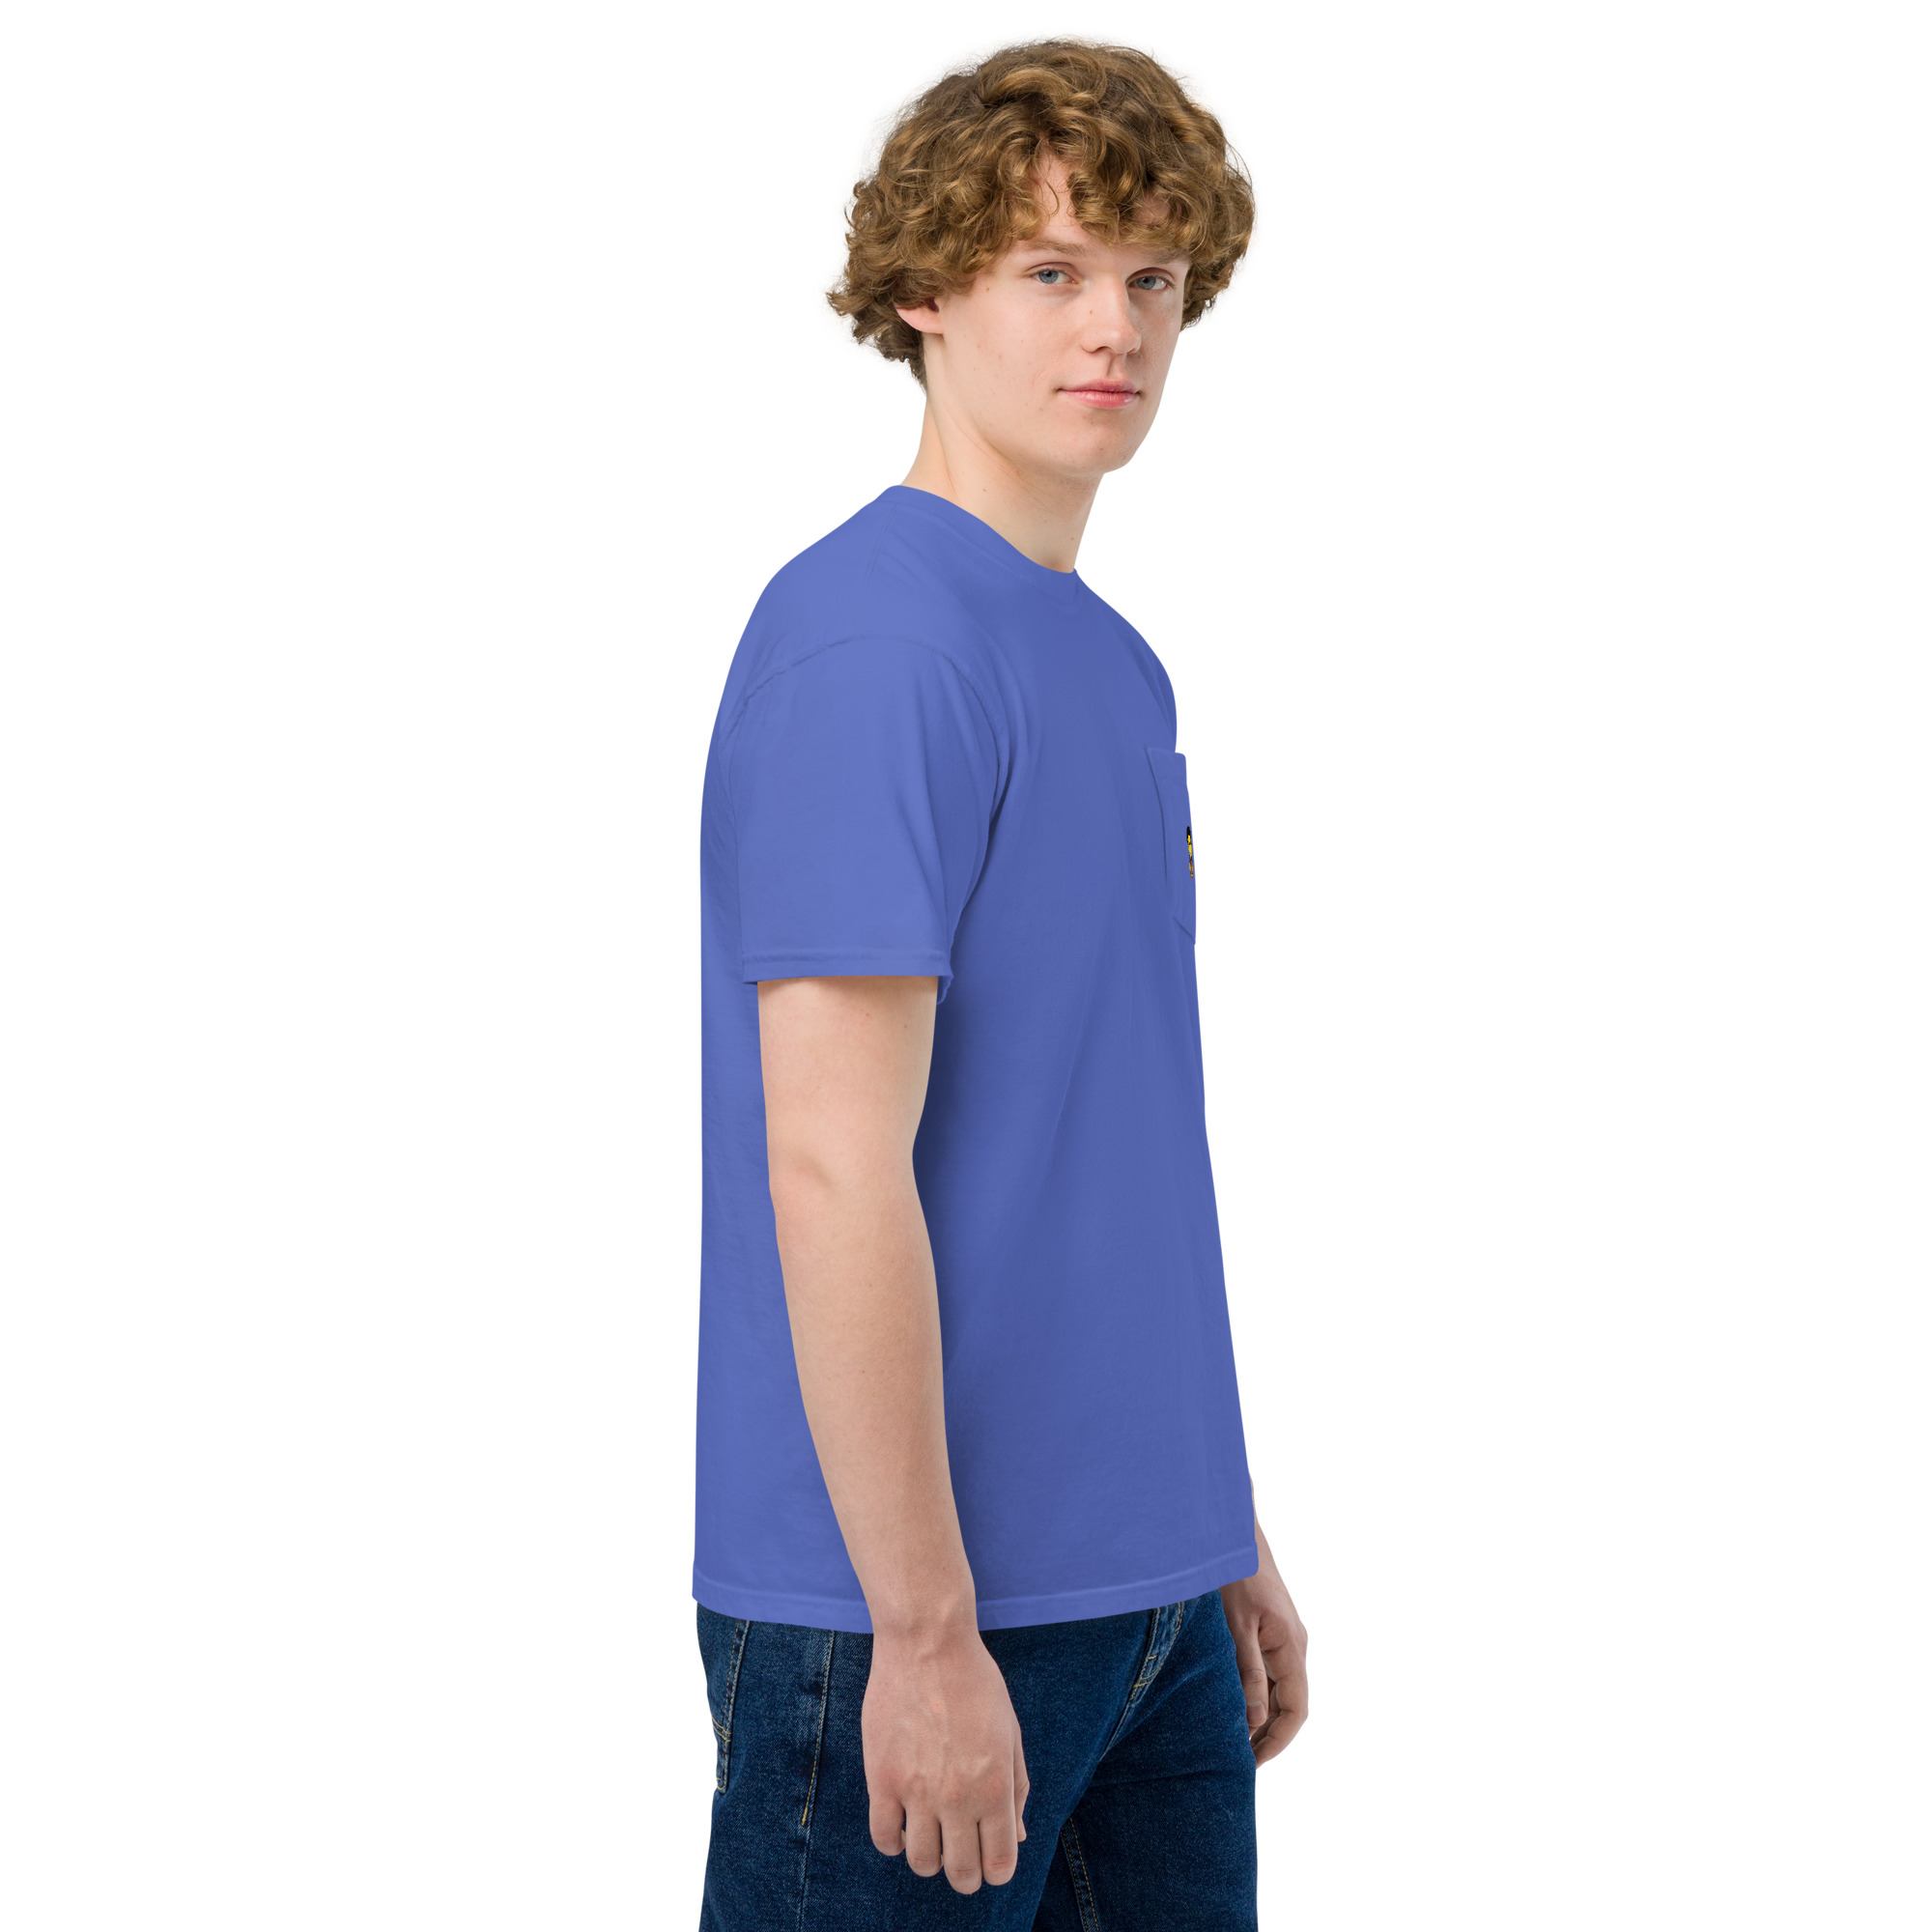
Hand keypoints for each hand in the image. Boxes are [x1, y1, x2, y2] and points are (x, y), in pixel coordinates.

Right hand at [862, 1623, 1029, 1892]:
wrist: (927, 1641)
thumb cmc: (975, 1682)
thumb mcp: (1010, 1732)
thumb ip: (1017, 1788)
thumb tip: (1018, 1836)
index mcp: (996, 1786)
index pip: (1000, 1863)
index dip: (996, 1869)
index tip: (988, 1859)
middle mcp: (959, 1797)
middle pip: (960, 1873)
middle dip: (964, 1875)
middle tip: (959, 1858)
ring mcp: (917, 1790)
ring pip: (921, 1862)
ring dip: (928, 1857)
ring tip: (930, 1834)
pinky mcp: (881, 1778)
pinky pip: (883, 1838)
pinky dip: (894, 1841)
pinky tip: (902, 1821)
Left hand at [1218, 1516, 1307, 1764]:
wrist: (1233, 1534)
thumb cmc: (1235, 1577)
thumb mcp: (1236, 1628)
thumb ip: (1248, 1673)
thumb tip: (1253, 1722)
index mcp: (1292, 1647)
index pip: (1296, 1709)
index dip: (1278, 1739)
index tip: (1253, 1762)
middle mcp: (1293, 1646)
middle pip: (1289, 1704)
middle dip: (1268, 1734)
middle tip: (1238, 1760)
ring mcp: (1283, 1638)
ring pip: (1279, 1690)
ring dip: (1261, 1716)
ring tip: (1232, 1740)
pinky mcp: (1269, 1630)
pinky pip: (1269, 1672)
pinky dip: (1255, 1694)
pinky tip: (1232, 1704)